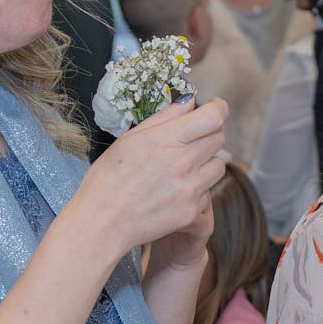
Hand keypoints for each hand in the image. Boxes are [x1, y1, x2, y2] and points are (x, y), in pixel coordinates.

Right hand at [69, 97, 229, 262]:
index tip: (215, 108)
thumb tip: (189, 101)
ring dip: (208, 161)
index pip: (214, 116)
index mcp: (168, 138)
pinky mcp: (192, 210)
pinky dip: (199, 188)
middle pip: (219, 138)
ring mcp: (190, 187)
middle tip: (191, 141)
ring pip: (219, 165)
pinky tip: (176, 190)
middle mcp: (184, 161)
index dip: (219, 108)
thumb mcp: (131, 138)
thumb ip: (165, 117)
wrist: (103, 221)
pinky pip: (209, 192)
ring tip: (184, 167)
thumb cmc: (109, 178)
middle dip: (209, 135)